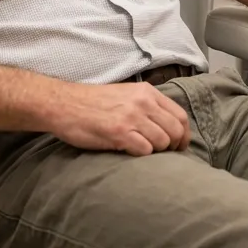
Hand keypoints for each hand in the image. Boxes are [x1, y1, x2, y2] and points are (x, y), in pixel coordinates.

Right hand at [51, 82, 191, 155]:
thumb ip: (146, 105)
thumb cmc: (92, 102)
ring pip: (162, 142)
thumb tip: (166, 124)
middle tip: (166, 154)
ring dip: (156, 151)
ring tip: (143, 151)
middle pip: (176, 130)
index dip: (184, 134)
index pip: (180, 115)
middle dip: (174, 146)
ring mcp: (132, 117)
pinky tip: (130, 152)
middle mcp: (143, 102)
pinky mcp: (119, 133)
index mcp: (147, 92)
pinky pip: (145, 150)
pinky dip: (142, 155)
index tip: (180, 145)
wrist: (63, 104)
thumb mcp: (125, 94)